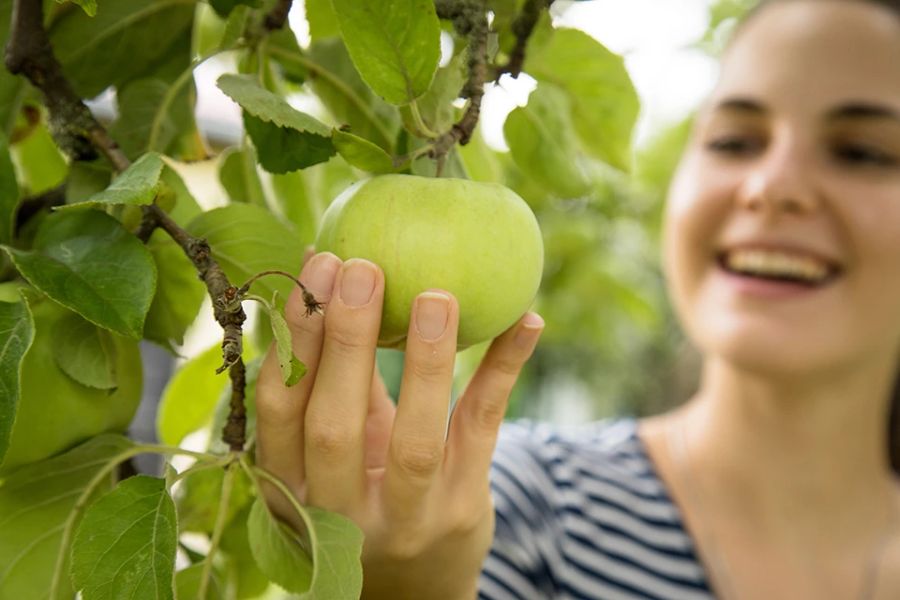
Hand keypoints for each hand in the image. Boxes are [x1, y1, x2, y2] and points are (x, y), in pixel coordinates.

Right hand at [255, 251, 543, 599]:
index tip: (316, 267)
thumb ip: (334, 380)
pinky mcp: (461, 511)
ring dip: (425, 363)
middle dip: (345, 342)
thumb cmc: (364, 490)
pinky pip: (482, 432)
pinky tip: (526, 320)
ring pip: (414, 440)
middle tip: (363, 266)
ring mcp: (405, 518)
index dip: (294, 338)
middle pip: (334, 425)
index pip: (280, 410)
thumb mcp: (334, 450)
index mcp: (290, 484)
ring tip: (438, 295)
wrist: (415, 585)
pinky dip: (503, 371)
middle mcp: (338, 511)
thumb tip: (335, 270)